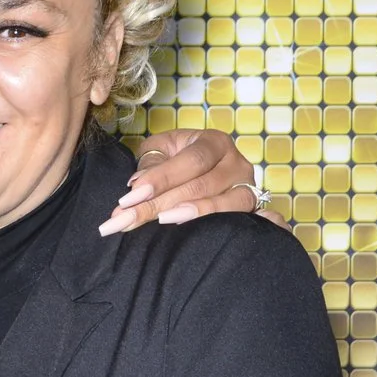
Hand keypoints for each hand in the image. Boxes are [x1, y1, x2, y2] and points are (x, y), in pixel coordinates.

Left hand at [100, 127, 282, 234]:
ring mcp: (246, 186)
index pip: (190, 160)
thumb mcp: (162, 151)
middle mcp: (236, 162)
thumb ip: (151, 165)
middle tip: (126, 219)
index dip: (161, 178)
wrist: (210, 172)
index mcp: (213, 142)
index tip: (130, 196)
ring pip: (220, 204)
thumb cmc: (180, 159)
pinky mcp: (251, 208)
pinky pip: (236, 220)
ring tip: (158, 222)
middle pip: (201, 185)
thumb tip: (136, 187)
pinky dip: (213, 224)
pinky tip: (190, 234)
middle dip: (160, 203)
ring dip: (187, 214)